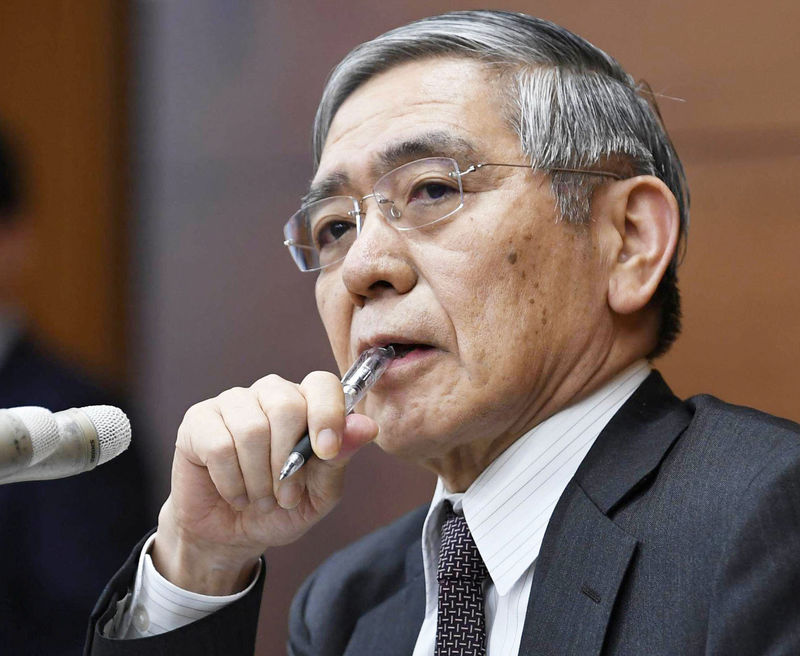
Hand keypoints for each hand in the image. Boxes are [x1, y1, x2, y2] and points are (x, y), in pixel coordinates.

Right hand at [151, 371, 378, 594]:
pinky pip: (219, 446)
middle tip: (286, 495)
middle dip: (288, 462)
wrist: (231, 535)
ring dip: (260, 479)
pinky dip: (232, 482)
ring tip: (261, 499)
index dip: (327, 414)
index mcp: (306, 404)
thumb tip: (367, 427)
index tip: (326, 451)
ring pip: (252, 429)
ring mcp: (232, 403)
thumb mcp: (320, 494)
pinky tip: (235, 493)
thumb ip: (340, 459)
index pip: (322, 384)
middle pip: (286, 406)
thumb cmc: (281, 509)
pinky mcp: (199, 420)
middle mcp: (270, 395)